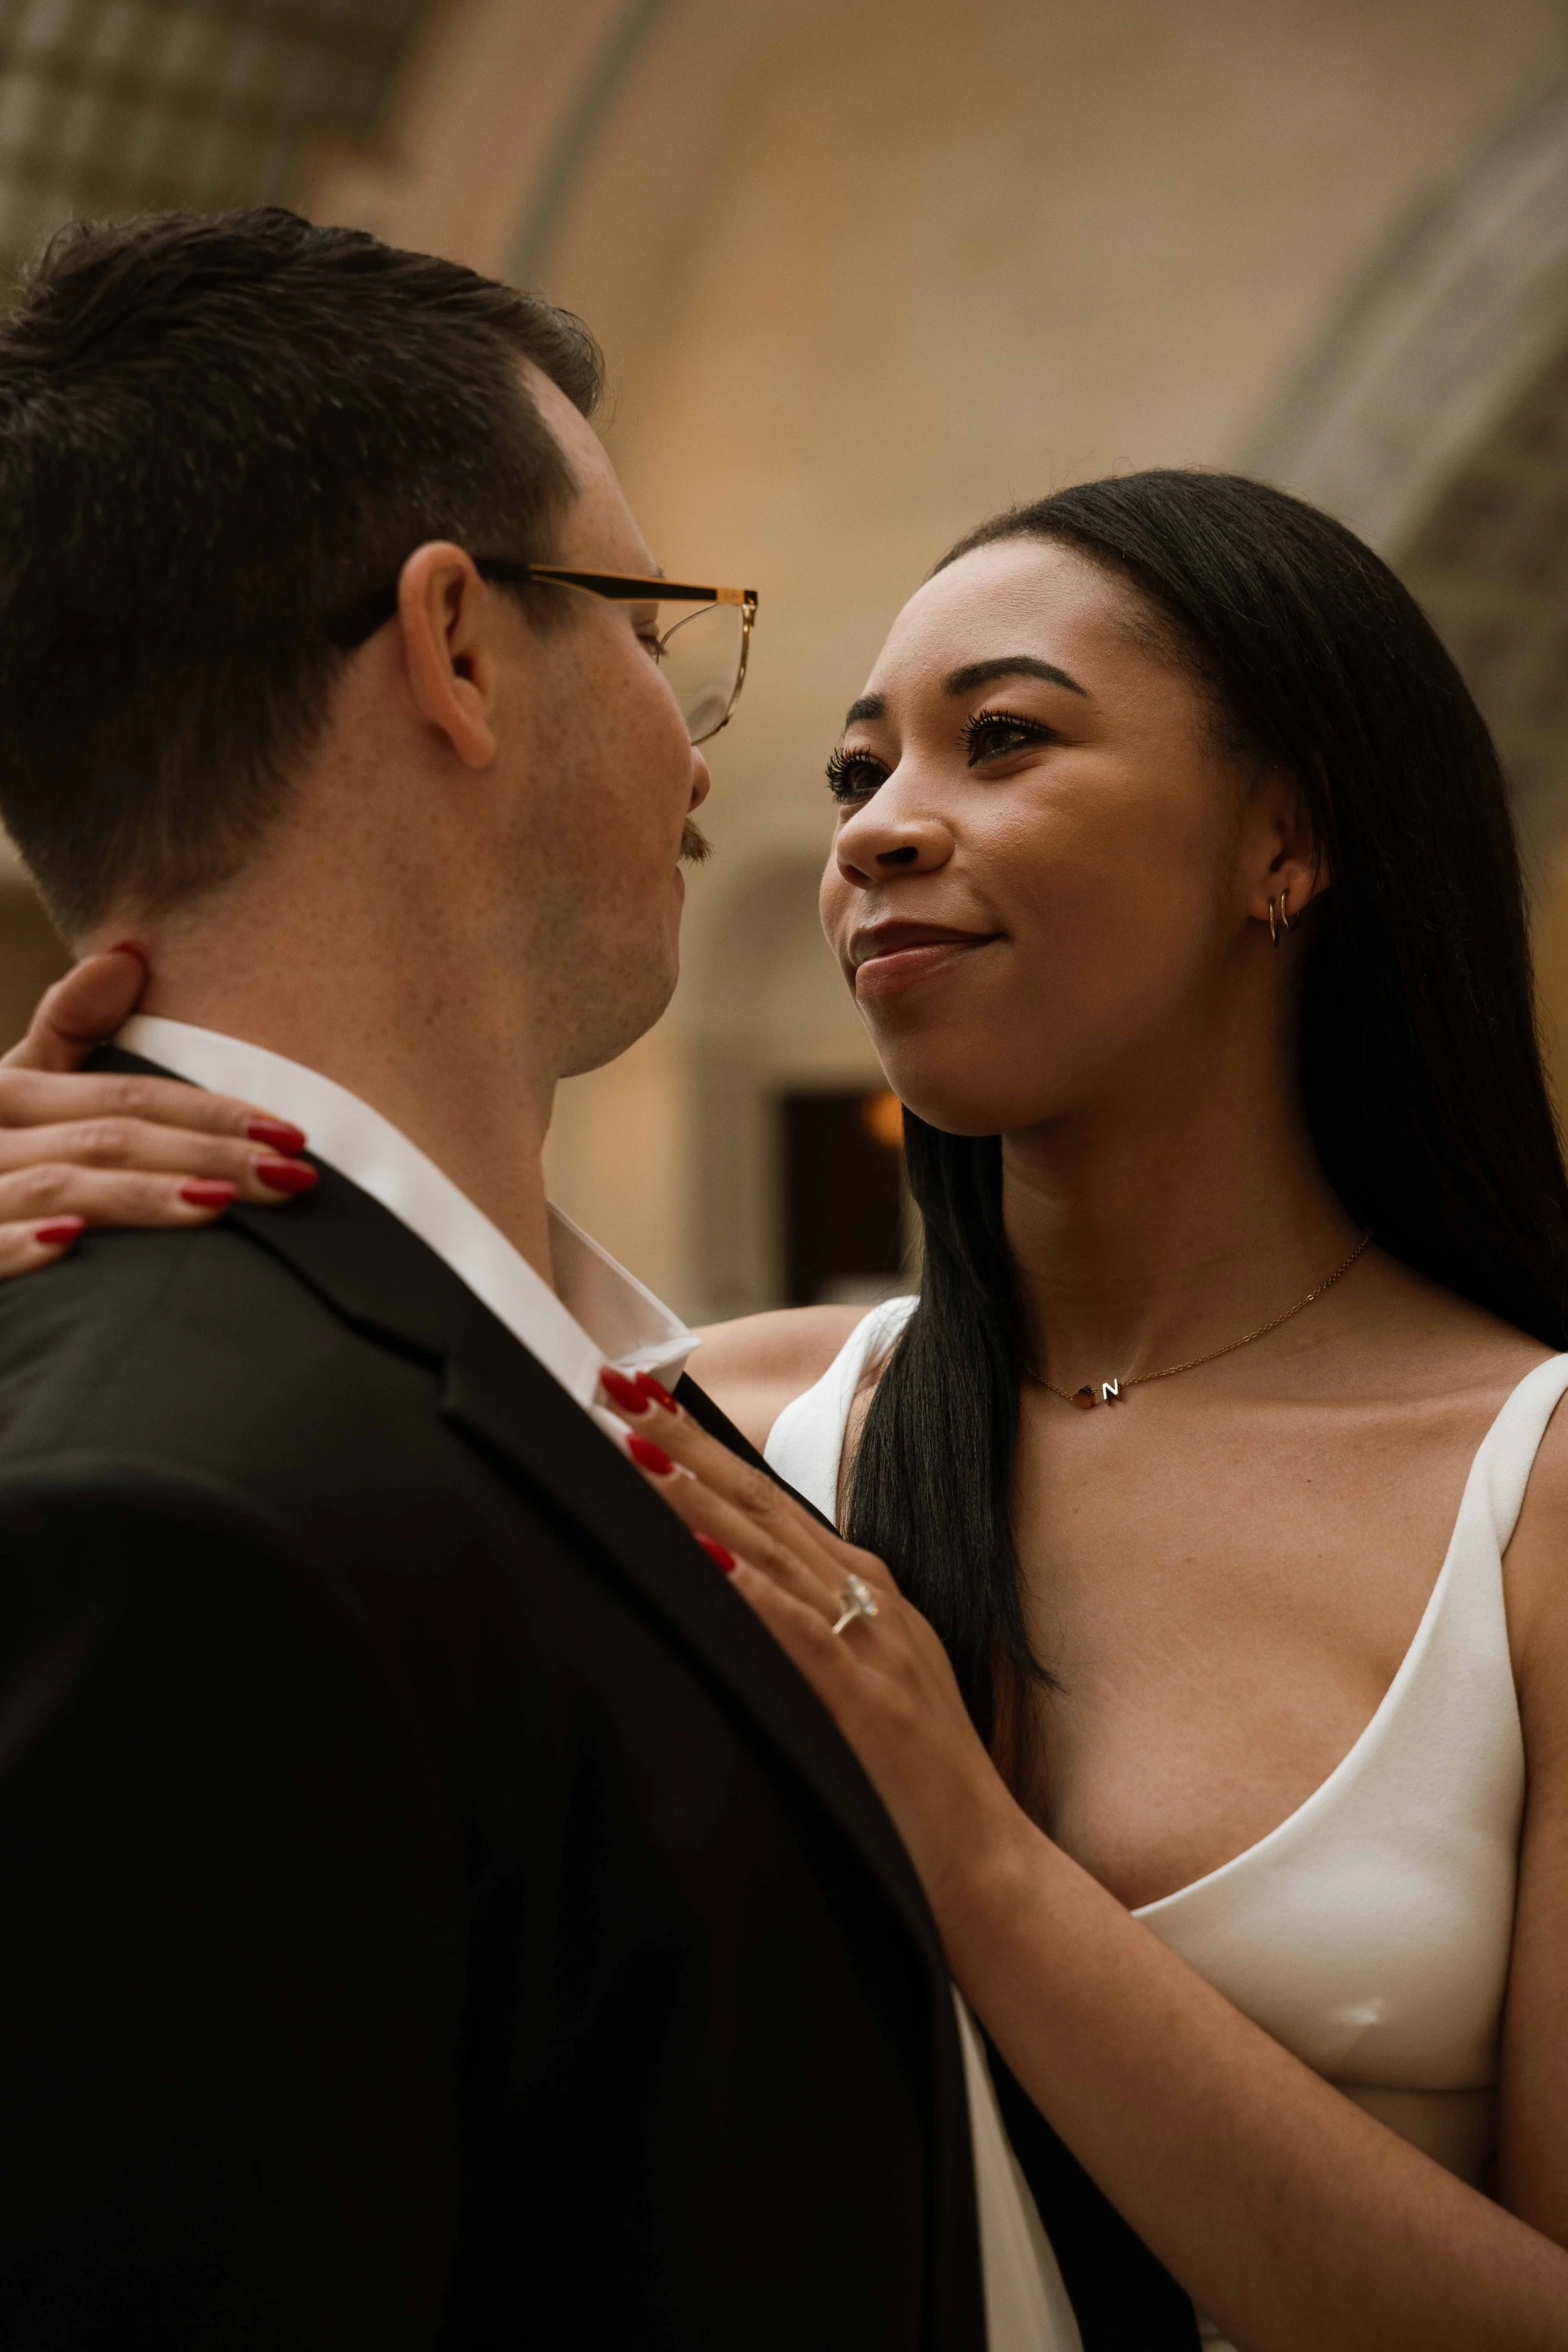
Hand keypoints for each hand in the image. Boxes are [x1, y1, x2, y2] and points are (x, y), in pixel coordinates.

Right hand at [0, 943, 316, 1274]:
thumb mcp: (15, 1092)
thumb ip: (67, 1030)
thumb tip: (129, 953)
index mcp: (7, 1093)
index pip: (125, 1096)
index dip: (210, 1112)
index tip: (290, 1134)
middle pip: (109, 1137)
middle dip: (207, 1153)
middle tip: (291, 1176)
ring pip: (58, 1186)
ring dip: (140, 1196)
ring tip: (220, 1202)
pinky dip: (22, 1243)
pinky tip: (71, 1242)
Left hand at [599, 1369, 1022, 1923]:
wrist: (988, 1865)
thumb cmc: (912, 1781)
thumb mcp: (860, 1678)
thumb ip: (804, 1629)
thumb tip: (724, 1588)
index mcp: (866, 1588)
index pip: (769, 1498)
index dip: (704, 1445)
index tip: (642, 1397)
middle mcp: (868, 1598)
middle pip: (760, 1502)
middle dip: (685, 1441)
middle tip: (616, 1385)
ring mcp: (870, 1644)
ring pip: (769, 1551)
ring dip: (698, 1497)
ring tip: (633, 1447)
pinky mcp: (866, 1701)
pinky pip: (798, 1634)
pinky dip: (750, 1591)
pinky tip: (702, 1559)